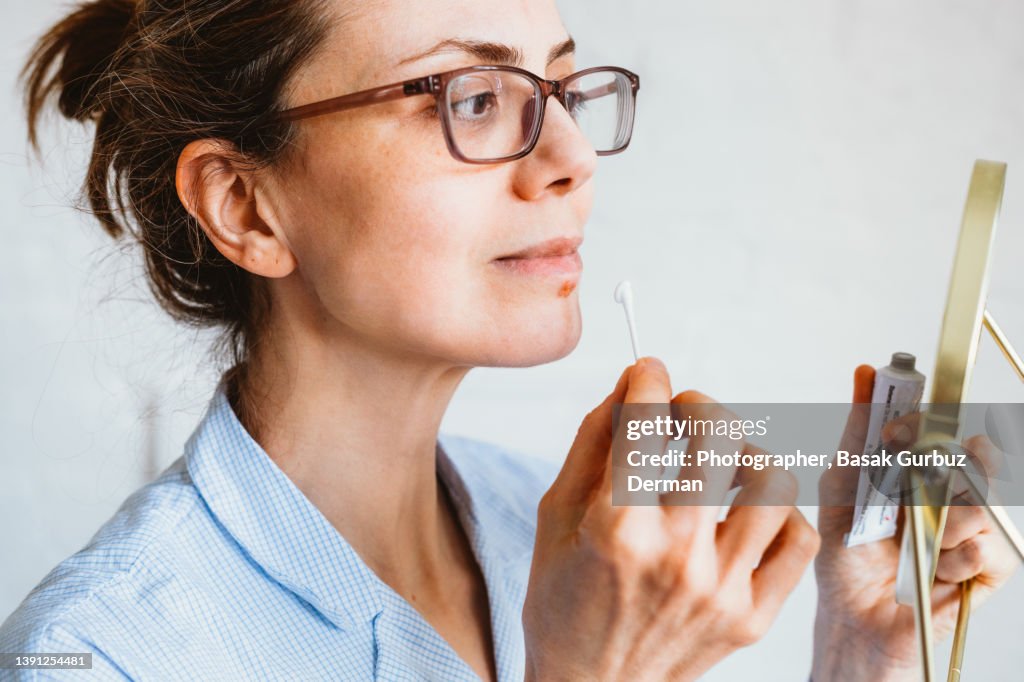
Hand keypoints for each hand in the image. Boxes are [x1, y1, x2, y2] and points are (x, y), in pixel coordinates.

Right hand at [523, 357, 819, 680]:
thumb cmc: (564, 607)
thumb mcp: (556, 518)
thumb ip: (592, 445)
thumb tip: (627, 388)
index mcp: (617, 530)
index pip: (645, 422)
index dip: (647, 379)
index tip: (648, 372)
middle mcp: (676, 557)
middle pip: (718, 438)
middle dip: (698, 404)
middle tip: (682, 411)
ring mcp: (721, 590)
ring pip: (771, 483)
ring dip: (745, 452)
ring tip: (721, 460)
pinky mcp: (752, 617)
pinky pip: (798, 542)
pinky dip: (779, 513)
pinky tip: (746, 510)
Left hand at [812, 365, 1018, 681]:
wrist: (854, 616)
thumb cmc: (844, 554)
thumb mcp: (841, 486)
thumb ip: (859, 432)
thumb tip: (865, 372)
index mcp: (919, 468)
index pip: (946, 424)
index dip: (930, 419)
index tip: (902, 429)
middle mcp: (952, 491)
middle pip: (979, 454)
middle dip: (947, 464)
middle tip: (916, 481)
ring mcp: (973, 527)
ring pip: (982, 501)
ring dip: (939, 523)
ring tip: (912, 543)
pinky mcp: (990, 567)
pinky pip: (988, 548)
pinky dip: (954, 559)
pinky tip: (932, 571)